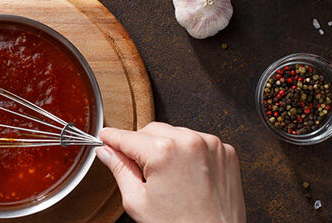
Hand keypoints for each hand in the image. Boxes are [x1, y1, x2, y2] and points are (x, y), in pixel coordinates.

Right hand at [96, 122, 245, 222]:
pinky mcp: (225, 151)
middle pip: (151, 130)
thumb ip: (119, 170)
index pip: (128, 137)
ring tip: (167, 174)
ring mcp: (210, 145)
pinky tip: (185, 172)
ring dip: (165, 145)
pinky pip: (197, 140)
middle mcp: (189, 142)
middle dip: (140, 144)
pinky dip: (187, 151)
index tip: (105, 136)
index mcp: (163, 152)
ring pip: (174, 132)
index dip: (112, 137)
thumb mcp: (138, 201)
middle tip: (138, 167)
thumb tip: (107, 152)